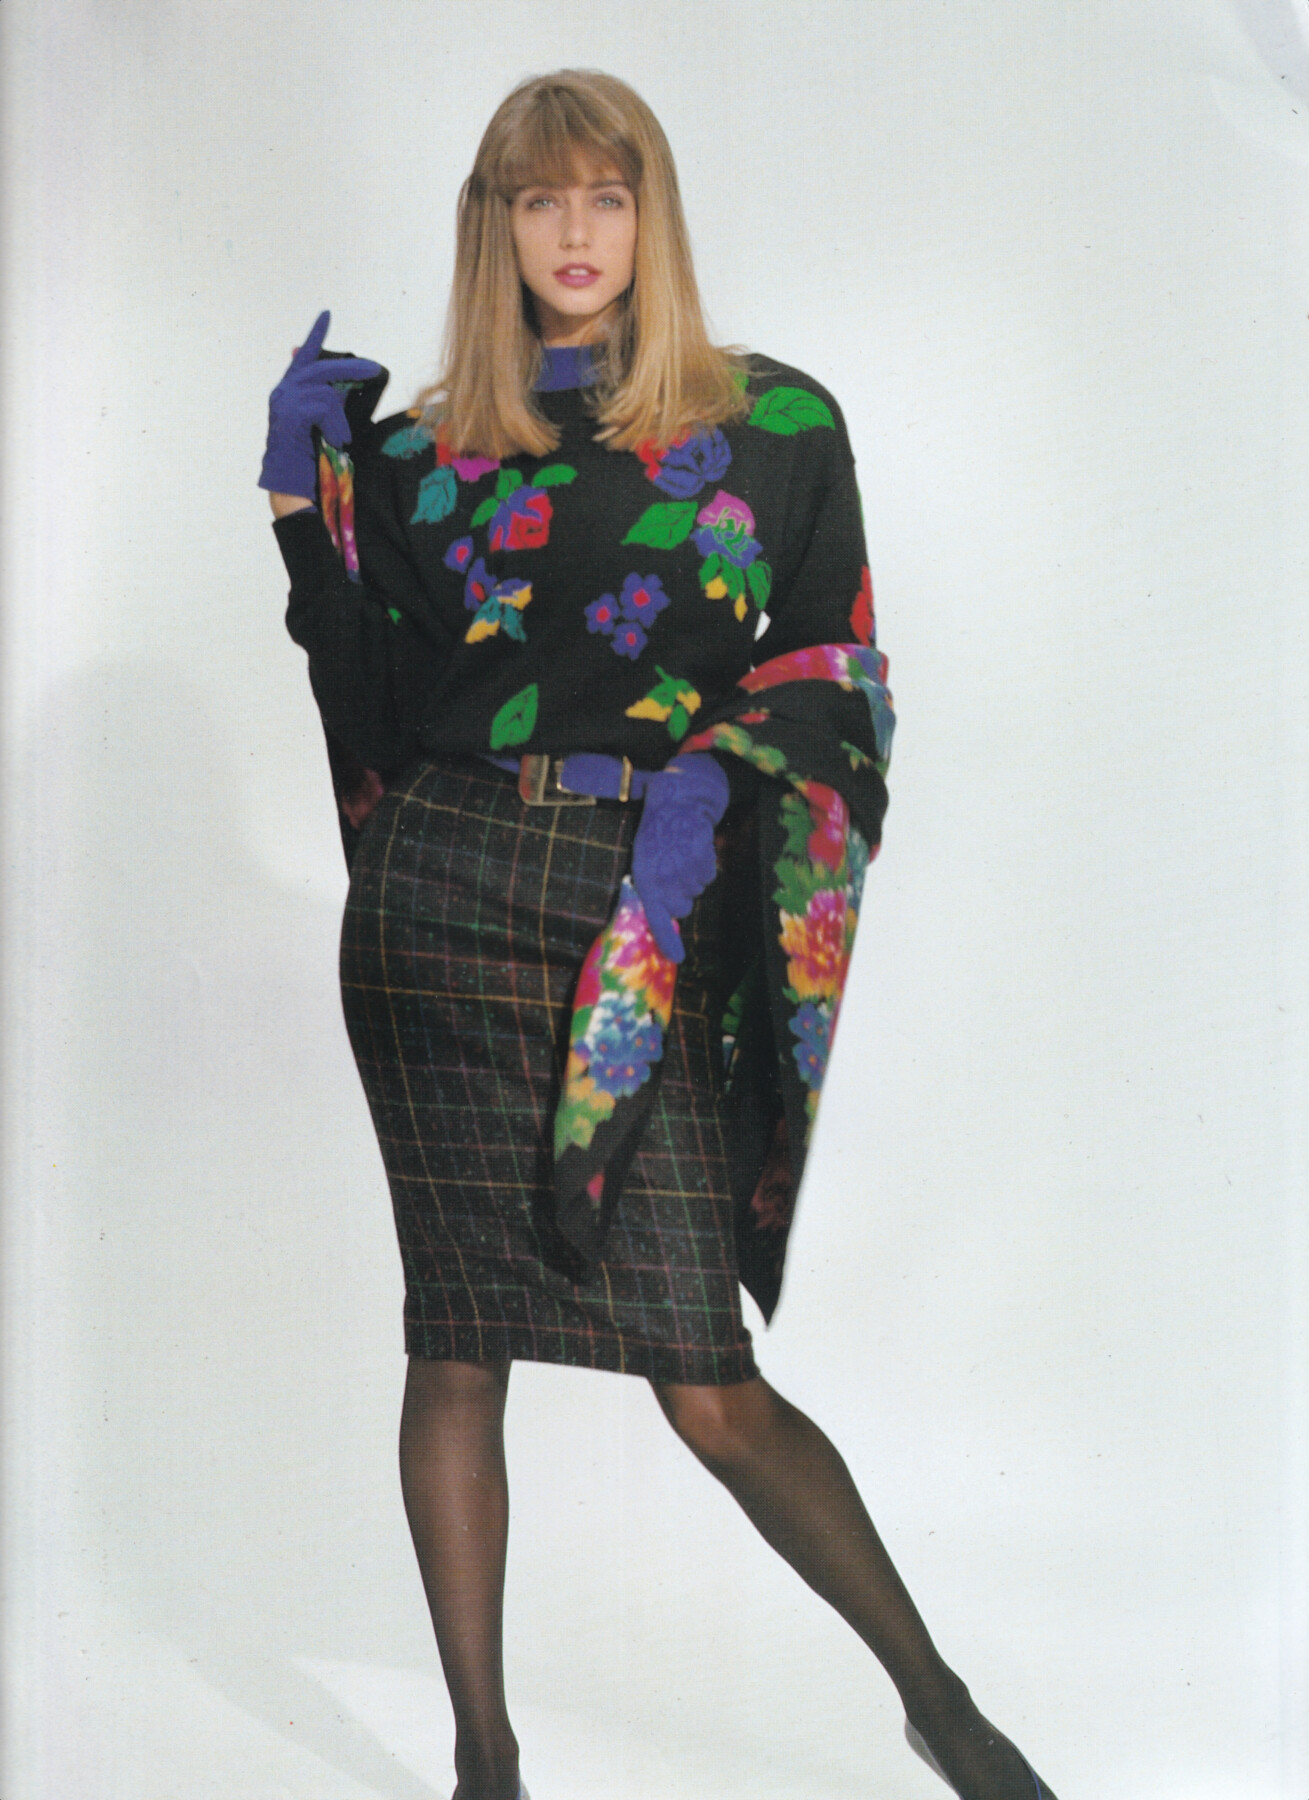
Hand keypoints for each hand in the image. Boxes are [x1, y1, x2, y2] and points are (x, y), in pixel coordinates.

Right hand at [257, 310, 383, 498]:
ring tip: (340, 439)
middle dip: (352, 370)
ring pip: (327, 392)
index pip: (305, 356)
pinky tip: (334, 442)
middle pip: (323, 368)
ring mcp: (283, 401)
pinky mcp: (288, 414)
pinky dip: (335, 426)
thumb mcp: (329, 424)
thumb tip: (353, 382)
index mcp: (292, 391)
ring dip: (341, 418)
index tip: (326, 315)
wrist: (294, 486)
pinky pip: (323, 407)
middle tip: (376, 371)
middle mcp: (284, 391)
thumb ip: (335, 402)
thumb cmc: (314, 459)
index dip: (316, 335)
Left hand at [630, 753, 729, 962]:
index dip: (667, 939)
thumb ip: (650, 888)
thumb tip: (662, 915)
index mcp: (645, 877)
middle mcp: (666, 877)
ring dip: (691, 879)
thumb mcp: (642, 859)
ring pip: (696, 892)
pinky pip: (708, 877)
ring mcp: (686, 869)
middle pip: (681, 908)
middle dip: (679, 898)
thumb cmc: (655, 834)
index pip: (657, 916)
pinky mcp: (704, 860)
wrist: (677, 801)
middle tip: (673, 875)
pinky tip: (694, 851)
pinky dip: (704, 868)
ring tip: (682, 856)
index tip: (677, 958)